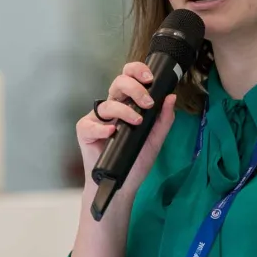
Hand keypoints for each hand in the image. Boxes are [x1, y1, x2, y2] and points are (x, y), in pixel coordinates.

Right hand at [76, 62, 175, 194]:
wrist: (121, 185)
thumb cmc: (135, 161)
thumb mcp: (155, 140)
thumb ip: (164, 119)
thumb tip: (171, 98)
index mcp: (127, 104)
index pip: (129, 78)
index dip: (136, 71)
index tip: (150, 78)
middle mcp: (112, 108)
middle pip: (118, 83)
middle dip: (134, 88)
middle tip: (147, 102)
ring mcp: (97, 119)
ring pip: (108, 104)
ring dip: (124, 110)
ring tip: (136, 122)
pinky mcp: (85, 132)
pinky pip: (90, 124)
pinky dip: (101, 128)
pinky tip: (112, 133)